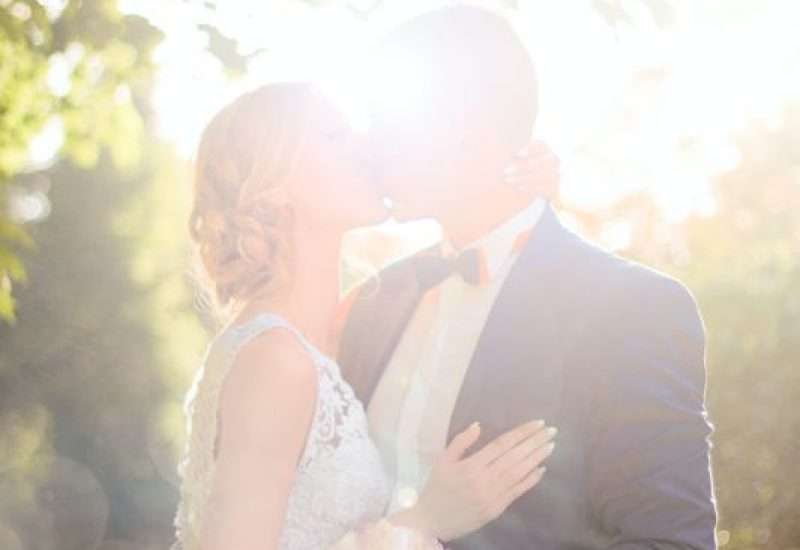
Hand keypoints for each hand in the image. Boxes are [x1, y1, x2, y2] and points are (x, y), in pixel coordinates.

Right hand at [389, 419, 555, 541]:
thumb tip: (479, 425)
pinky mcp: (497, 508)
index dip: (522, 433)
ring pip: (520, 472)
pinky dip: (531, 479)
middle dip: (535, 441)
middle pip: (515, 456)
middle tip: (552, 430)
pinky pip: (518, 491)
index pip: (503, 444)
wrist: (431, 521)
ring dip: (537, 458)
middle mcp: (485, 479)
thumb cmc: (436, 488)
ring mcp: (493, 495)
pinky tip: (541, 468)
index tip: (538, 423)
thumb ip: (461, 441)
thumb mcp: (442, 460)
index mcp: (472, 465)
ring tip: (551, 445)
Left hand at [503, 140, 560, 200]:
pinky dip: (531, 189)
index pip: (541, 146)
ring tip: (509, 180)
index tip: (518, 154)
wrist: (527, 186)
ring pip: (545, 175)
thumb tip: (493, 139)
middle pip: (544, 161)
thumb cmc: (517, 166)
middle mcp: (553, 159)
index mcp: (544, 148)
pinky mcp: (554, 188)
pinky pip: (545, 188)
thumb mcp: (514, 157)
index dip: (531, 149)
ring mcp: (555, 174)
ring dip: (524, 178)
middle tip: (506, 170)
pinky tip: (519, 188)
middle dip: (524, 167)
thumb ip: (508, 151)